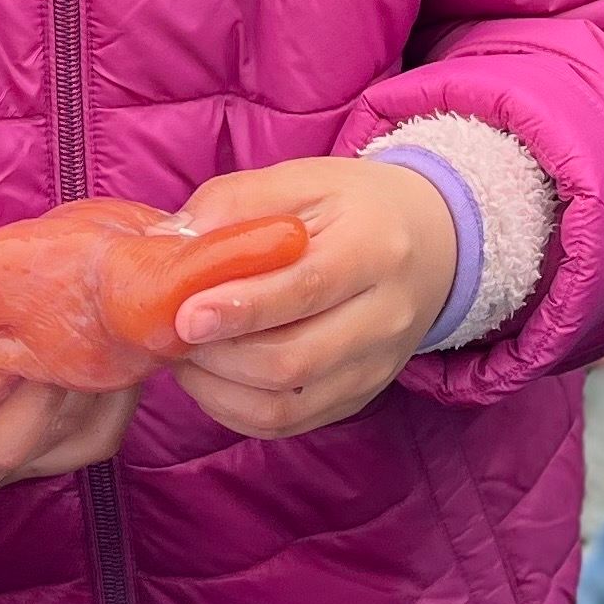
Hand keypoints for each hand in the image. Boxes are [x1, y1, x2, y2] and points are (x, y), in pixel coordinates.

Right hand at [0, 289, 138, 501]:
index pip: (20, 440)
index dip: (56, 392)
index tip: (78, 330)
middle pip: (74, 442)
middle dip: (109, 383)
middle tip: (131, 314)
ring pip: (85, 440)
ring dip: (116, 387)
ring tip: (133, 318)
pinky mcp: (6, 442)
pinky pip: (73, 426)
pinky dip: (98, 388)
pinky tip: (102, 331)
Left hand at [163, 158, 460, 438]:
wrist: (433, 241)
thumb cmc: (357, 206)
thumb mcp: (305, 179)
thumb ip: (237, 201)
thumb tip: (170, 241)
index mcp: (374, 249)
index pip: (306, 288)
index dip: (242, 308)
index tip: (186, 314)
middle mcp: (386, 317)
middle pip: (294, 360)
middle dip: (218, 355)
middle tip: (172, 332)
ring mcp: (376, 366)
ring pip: (286, 404)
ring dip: (219, 388)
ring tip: (185, 355)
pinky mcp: (361, 396)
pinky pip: (289, 424)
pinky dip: (236, 410)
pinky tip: (212, 378)